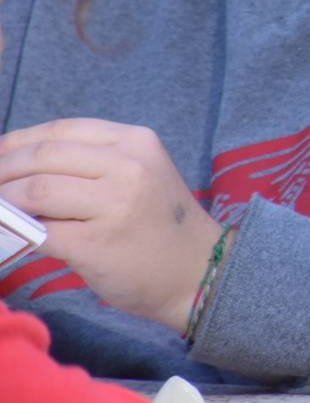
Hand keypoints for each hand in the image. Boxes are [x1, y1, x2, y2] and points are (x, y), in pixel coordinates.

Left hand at [0, 118, 220, 331]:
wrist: (196, 271)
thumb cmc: (158, 224)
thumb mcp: (138, 175)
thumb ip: (92, 164)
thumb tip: (19, 165)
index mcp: (136, 142)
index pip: (60, 130)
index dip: (17, 142)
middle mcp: (129, 166)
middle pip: (43, 157)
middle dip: (2, 170)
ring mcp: (115, 204)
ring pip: (36, 191)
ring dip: (3, 201)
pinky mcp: (96, 244)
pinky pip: (39, 231)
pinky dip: (14, 231)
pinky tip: (8, 234)